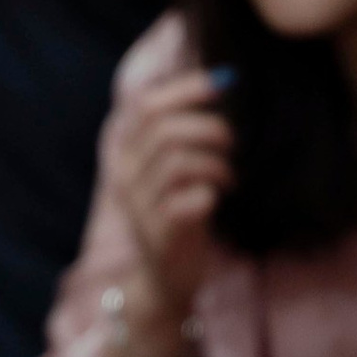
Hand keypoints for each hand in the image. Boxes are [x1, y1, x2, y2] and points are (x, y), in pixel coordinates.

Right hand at [99, 66, 235, 306]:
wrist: (166, 276)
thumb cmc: (178, 212)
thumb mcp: (173, 167)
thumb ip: (183, 129)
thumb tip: (219, 80)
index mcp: (125, 152)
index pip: (146, 105)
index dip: (185, 89)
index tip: (223, 82)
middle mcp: (125, 175)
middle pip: (165, 130)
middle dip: (209, 128)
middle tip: (231, 144)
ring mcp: (140, 204)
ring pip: (180, 162)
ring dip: (216, 163)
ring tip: (228, 176)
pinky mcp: (161, 231)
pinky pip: (193, 197)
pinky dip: (212, 191)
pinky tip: (218, 197)